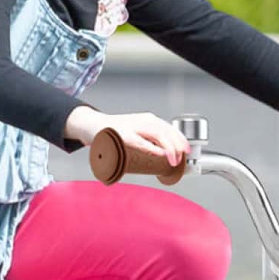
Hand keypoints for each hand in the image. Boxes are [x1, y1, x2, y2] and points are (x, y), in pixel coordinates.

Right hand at [65, 106, 187, 166]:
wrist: (91, 126)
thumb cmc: (115, 132)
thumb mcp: (136, 132)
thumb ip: (149, 141)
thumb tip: (164, 156)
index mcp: (148, 120)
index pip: (169, 128)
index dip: (180, 139)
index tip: (188, 151)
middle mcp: (142, 120)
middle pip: (165, 131)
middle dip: (177, 144)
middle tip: (182, 158)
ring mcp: (131, 126)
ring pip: (156, 134)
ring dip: (167, 148)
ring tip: (174, 159)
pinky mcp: (121, 135)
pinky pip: (138, 141)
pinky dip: (150, 147)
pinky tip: (158, 153)